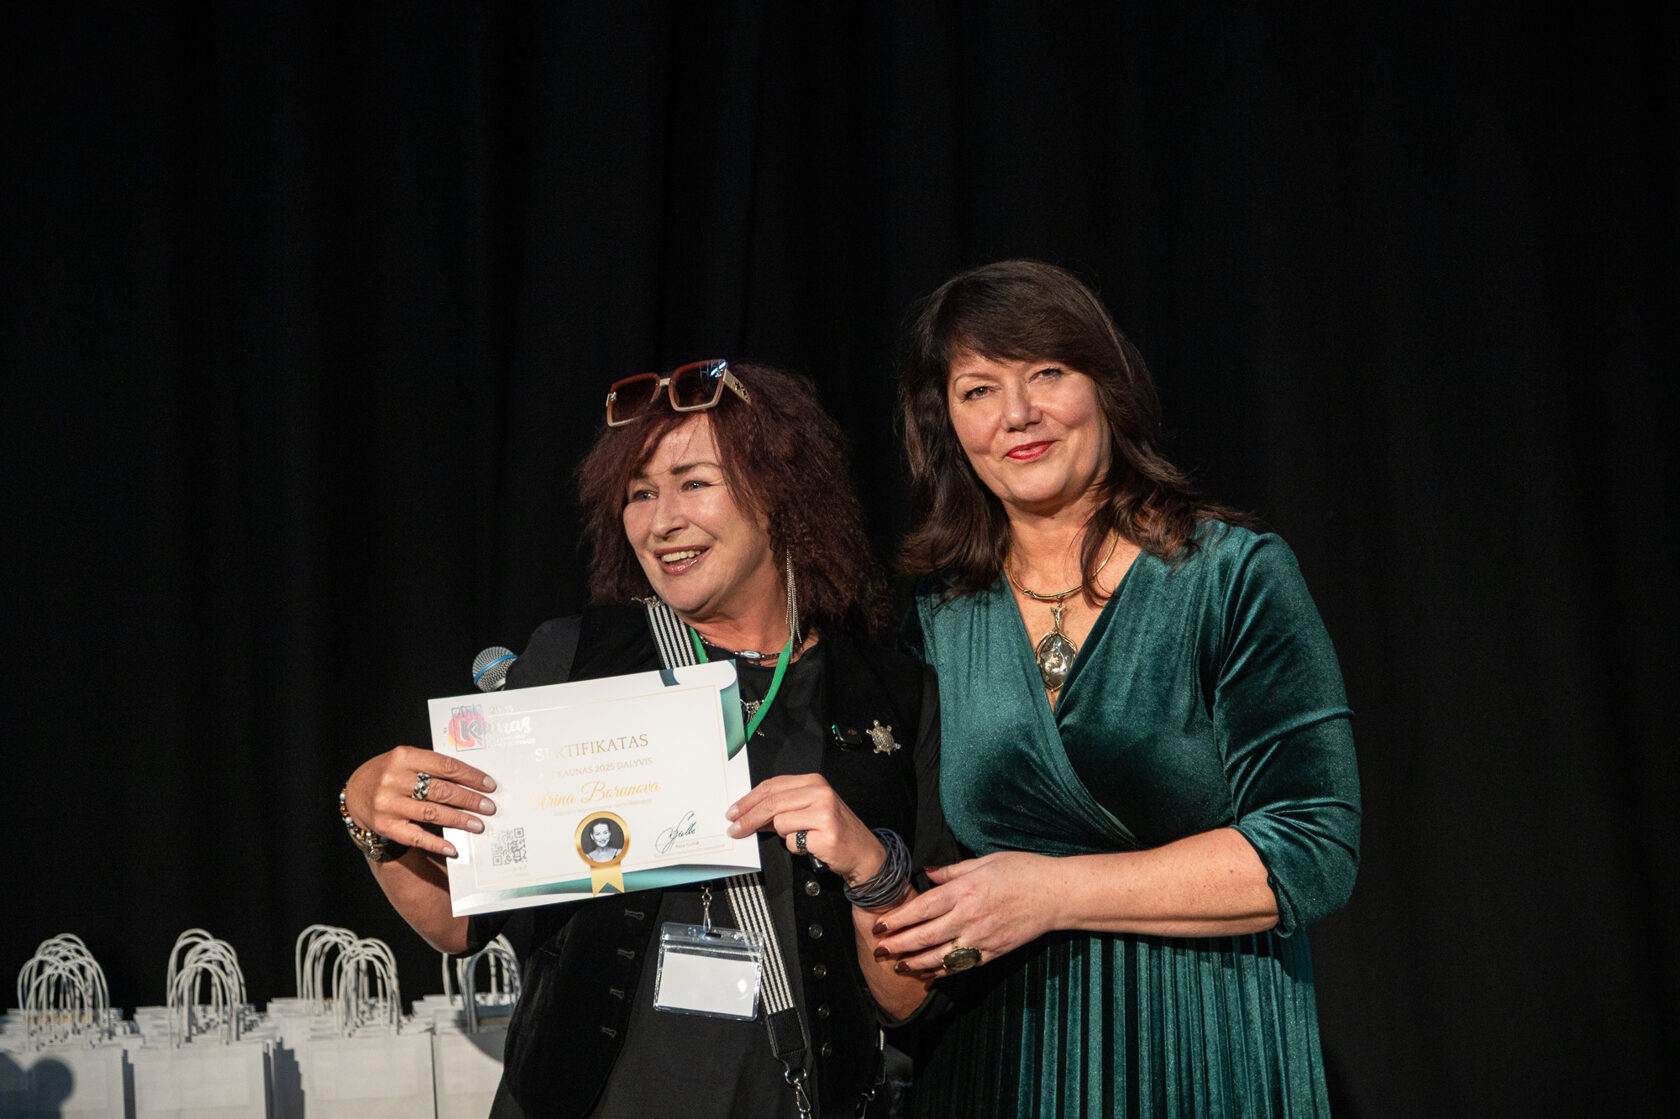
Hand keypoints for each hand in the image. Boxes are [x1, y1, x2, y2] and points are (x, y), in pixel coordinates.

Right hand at [343, 746, 497, 859]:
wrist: (355, 792)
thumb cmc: (388, 774)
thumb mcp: (406, 760)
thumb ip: (432, 766)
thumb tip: (471, 781)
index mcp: (403, 757)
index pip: (445, 766)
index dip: (471, 776)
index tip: (489, 785)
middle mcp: (394, 779)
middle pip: (441, 790)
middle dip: (469, 799)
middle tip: (488, 806)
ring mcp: (388, 804)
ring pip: (432, 813)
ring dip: (459, 820)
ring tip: (477, 824)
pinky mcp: (385, 825)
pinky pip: (415, 836)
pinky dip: (436, 843)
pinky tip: (452, 846)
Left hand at [726, 774, 884, 884]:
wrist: (862, 851)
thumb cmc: (833, 829)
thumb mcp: (809, 809)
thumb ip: (782, 806)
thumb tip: (749, 813)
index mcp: (814, 782)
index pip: (772, 786)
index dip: (748, 800)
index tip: (733, 812)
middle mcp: (820, 793)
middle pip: (772, 803)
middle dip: (749, 818)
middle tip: (734, 829)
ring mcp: (825, 814)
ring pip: (781, 823)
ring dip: (784, 835)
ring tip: (802, 836)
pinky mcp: (826, 835)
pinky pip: (794, 843)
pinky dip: (797, 848)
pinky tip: (811, 845)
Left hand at [871, 851, 1061, 973]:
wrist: (1056, 894)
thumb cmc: (1022, 871)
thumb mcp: (985, 861)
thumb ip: (953, 871)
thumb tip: (928, 872)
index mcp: (965, 891)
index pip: (921, 909)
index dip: (897, 920)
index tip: (879, 926)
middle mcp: (969, 917)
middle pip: (925, 936)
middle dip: (898, 945)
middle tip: (878, 950)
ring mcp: (982, 938)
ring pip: (940, 957)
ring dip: (915, 963)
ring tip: (898, 964)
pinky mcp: (993, 952)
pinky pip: (962, 966)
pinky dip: (942, 972)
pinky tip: (928, 974)